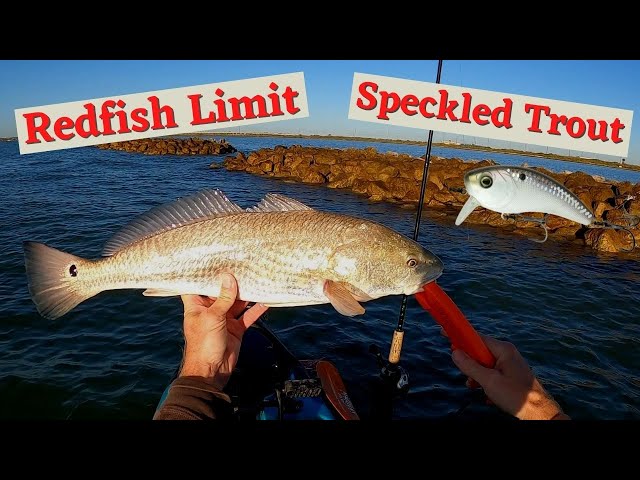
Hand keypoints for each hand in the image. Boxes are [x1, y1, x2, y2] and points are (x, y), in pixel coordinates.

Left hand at [179, 273, 268, 389]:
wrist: (212, 371)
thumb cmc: (203, 343)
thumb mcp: (213, 317)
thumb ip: (223, 298)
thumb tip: (229, 277)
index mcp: (196, 305)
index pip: (196, 285)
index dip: (202, 273)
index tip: (211, 258)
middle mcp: (210, 309)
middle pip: (221, 291)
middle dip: (230, 280)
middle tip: (241, 262)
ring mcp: (224, 318)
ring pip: (237, 302)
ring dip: (246, 293)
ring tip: (257, 276)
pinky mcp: (236, 328)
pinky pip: (248, 316)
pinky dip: (256, 309)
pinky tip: (266, 299)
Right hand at [450, 333, 568, 419]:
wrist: (540, 414)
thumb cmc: (517, 396)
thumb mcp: (489, 382)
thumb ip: (470, 366)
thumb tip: (455, 352)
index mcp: (503, 350)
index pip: (477, 337)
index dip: (460, 336)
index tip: (445, 333)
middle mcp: (507, 353)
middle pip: (479, 352)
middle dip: (470, 365)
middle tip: (468, 376)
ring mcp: (510, 365)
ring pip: (485, 365)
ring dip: (478, 377)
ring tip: (478, 389)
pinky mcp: (512, 376)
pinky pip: (493, 374)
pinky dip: (487, 384)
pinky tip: (488, 397)